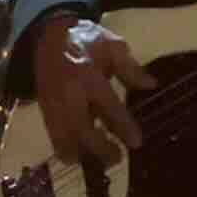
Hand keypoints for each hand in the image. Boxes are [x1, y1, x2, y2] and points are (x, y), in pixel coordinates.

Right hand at [26, 13, 135, 169]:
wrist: (47, 35)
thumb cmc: (86, 40)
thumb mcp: (112, 46)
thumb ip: (130, 68)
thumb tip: (151, 85)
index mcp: (88, 75)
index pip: (108, 106)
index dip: (123, 127)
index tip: (137, 143)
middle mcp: (69, 94)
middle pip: (83, 130)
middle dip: (100, 149)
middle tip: (117, 158)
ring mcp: (54, 105)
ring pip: (64, 139)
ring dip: (82, 154)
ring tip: (99, 161)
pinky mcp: (44, 111)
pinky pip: (54, 137)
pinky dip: (67, 149)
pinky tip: (81, 155)